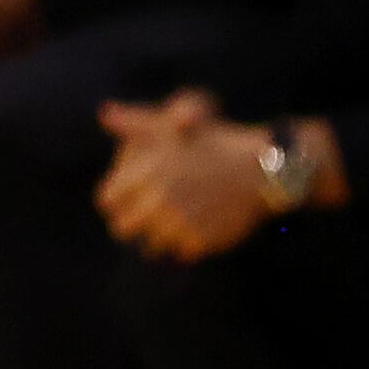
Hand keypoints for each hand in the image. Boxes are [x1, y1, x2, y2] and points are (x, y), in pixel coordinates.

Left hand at [95, 91, 284, 262]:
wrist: (263, 168)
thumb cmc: (214, 143)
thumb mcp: (173, 125)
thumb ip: (135, 123)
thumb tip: (106, 115)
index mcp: (145, 174)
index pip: (107, 202)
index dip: (114, 201)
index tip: (126, 199)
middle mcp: (158, 202)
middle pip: (123, 229)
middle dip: (132, 223)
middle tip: (147, 215)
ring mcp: (179, 225)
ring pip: (151, 247)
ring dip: (160, 236)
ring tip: (176, 220)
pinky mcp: (202, 242)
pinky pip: (181, 253)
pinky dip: (186, 245)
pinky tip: (198, 226)